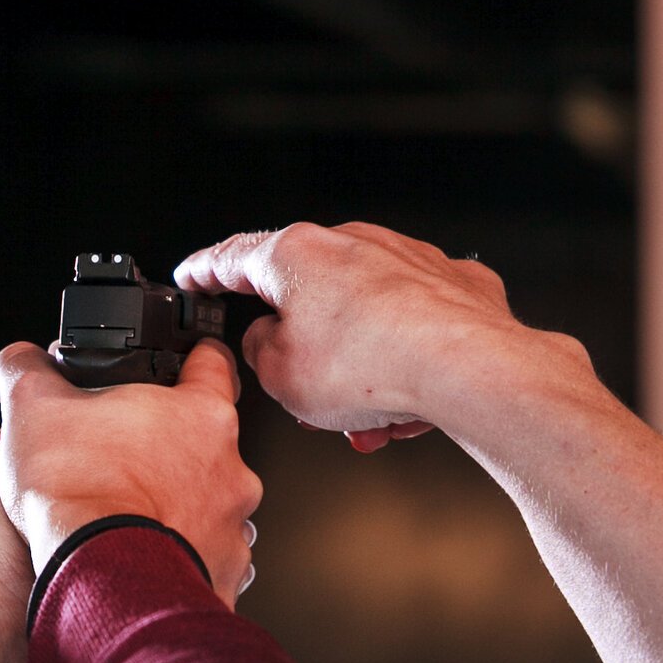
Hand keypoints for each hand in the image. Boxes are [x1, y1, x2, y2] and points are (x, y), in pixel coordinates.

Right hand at [0, 337, 261, 605]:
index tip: (185, 360)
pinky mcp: (224, 571)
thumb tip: (22, 359)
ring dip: (178, 503)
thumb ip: (29, 370)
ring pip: (209, 502)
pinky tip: (143, 552)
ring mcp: (233, 524)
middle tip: (128, 455)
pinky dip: (180, 552)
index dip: (194, 357)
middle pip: (207, 441)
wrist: (96, 576)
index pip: (213, 363)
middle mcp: (232, 468)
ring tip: (131, 511)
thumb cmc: (76, 493)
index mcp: (202, 414)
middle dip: (171, 445)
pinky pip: (207, 555)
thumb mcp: (33, 408)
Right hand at [173, 222, 589, 451]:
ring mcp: (408, 258)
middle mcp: (354, 243)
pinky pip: (414, 327)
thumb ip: (259, 354)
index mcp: (297, 254)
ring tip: (370, 419)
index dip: (207, 272)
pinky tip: (411, 401)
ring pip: (366, 324)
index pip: (233, 258)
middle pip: (311, 303)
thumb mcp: (280, 377)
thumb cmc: (377, 364)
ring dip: (361, 376)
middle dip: (310, 361)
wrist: (467, 367)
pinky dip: (406, 364)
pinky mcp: (454, 284)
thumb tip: (269, 343)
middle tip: (311, 402)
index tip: (195, 276)